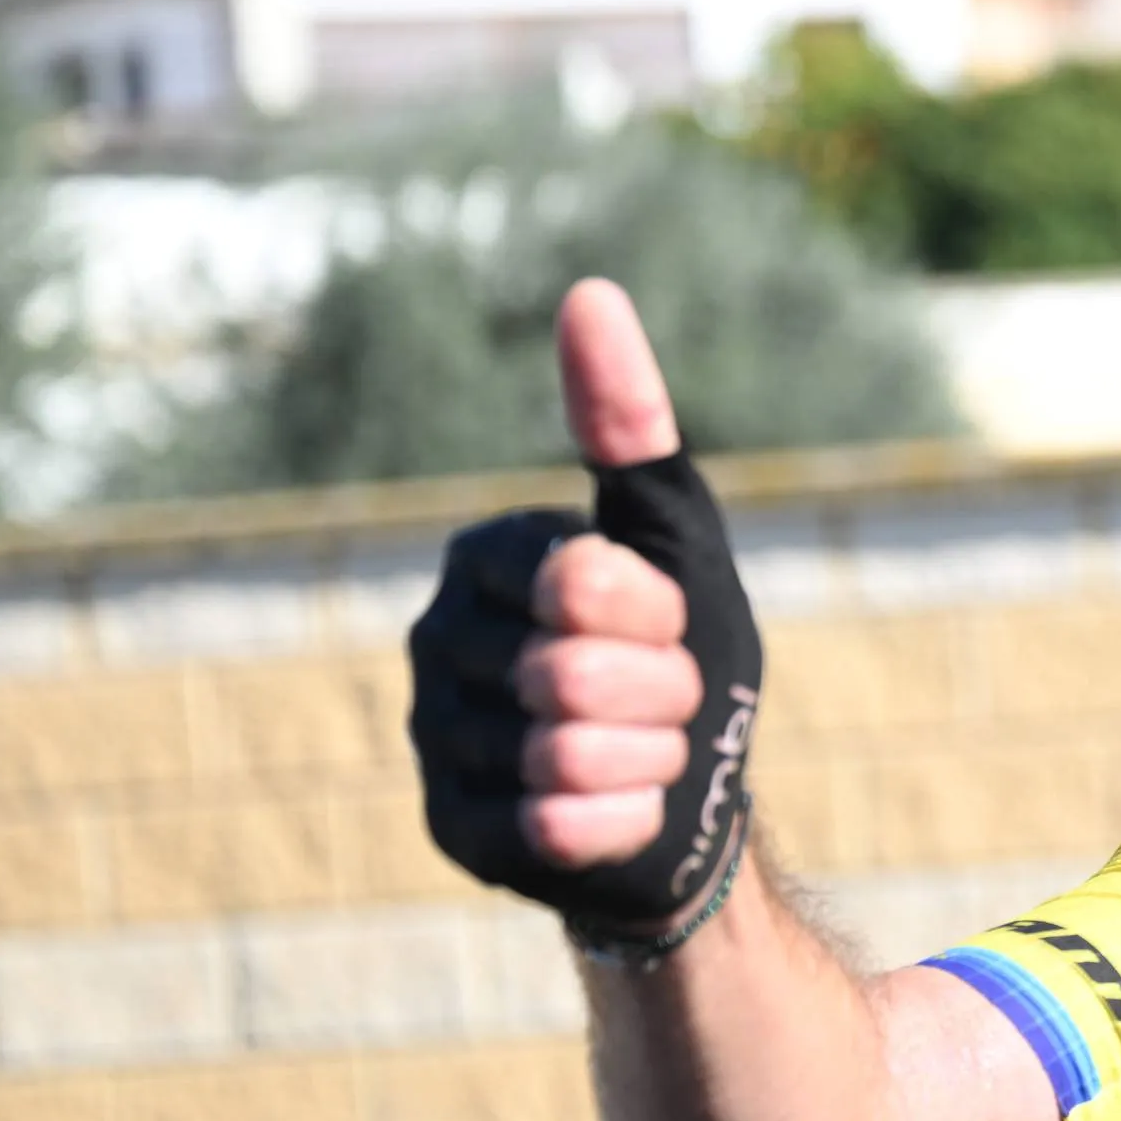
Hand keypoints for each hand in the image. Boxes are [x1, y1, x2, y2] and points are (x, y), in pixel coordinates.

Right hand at [406, 279, 766, 939]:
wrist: (686, 794)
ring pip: (569, 757)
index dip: (655, 614)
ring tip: (639, 752)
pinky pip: (559, 829)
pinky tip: (613, 812)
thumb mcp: (678, 539)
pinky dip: (621, 822)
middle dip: (663, 692)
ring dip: (646, 759)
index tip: (666, 621)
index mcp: (485, 556)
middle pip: (578, 673)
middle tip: (664, 697)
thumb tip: (589, 291)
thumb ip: (632, 429)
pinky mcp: (450, 828)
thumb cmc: (685, 653)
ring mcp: (434, 737)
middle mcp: (437, 639)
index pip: (580, 581)